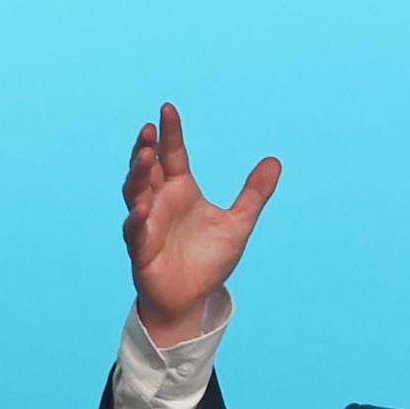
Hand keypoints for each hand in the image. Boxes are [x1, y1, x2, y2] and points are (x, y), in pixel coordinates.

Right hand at [121, 102, 280, 343]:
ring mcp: (147, 224)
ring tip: (144, 156)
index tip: (167, 109)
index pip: (172, 154)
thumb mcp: (238, 224)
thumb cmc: (208, 260)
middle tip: (148, 130)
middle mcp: (159, 201)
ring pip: (134, 193)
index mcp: (180, 189)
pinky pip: (135, 231)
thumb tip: (275, 161)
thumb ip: (254, 194)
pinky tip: (143, 208)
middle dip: (145, 148)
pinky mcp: (141, 249)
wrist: (193, 299)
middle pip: (147, 168)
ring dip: (136, 174)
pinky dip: (137, 219)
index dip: (169, 133)